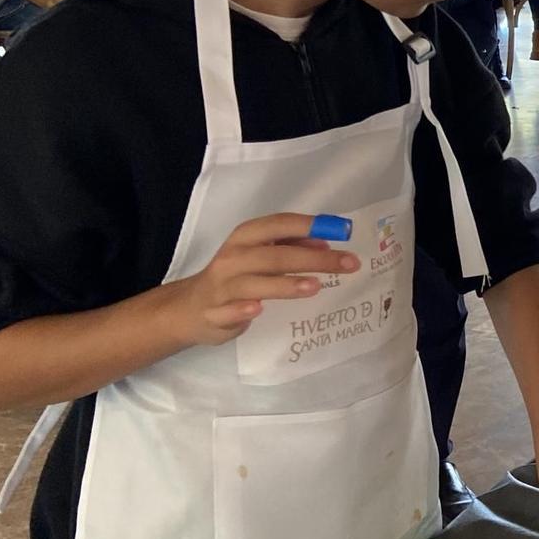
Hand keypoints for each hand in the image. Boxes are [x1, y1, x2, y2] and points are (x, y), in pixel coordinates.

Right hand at [160, 212, 360, 346]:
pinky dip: (242, 310)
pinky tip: (258, 309)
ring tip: (315, 286)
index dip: (310, 225)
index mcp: (246, 237)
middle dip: (314, 259)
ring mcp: (222, 286)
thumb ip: (292, 246)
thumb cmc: (236, 276)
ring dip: (285, 284)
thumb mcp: (261, 255)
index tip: (343, 230)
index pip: (279, 225)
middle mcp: (233, 257)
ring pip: (254, 282)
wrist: (189, 308)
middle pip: (276, 255)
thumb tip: (326, 243)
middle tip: (349, 264)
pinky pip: (229, 310)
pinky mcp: (214, 313)